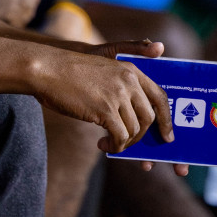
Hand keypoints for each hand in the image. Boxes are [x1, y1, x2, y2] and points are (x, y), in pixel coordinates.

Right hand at [30, 39, 186, 175]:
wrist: (48, 70)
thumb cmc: (72, 74)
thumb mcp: (103, 71)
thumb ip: (122, 86)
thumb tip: (133, 117)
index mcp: (131, 70)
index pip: (160, 96)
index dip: (166, 119)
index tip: (167, 135)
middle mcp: (129, 81)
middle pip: (149, 117)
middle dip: (142, 136)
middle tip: (129, 144)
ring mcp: (118, 95)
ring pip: (134, 129)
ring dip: (124, 143)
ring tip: (110, 144)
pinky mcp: (105, 110)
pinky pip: (120, 137)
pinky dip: (114, 146)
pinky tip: (102, 145)